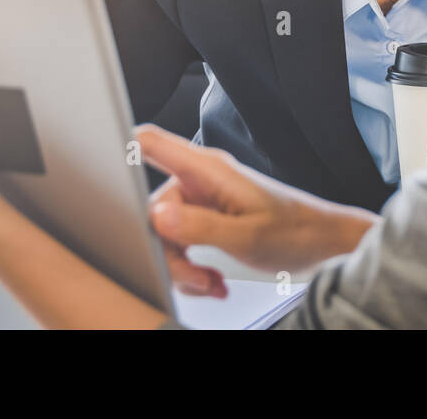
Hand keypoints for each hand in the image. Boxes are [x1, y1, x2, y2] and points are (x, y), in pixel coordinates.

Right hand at [137, 125, 376, 280]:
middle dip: (167, 249)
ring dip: (182, 266)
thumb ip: (200, 226)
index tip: (102, 181)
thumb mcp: (247, 236)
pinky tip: (214, 281)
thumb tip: (157, 217)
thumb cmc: (297, 232)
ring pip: (165, 233)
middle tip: (196, 276)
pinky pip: (181, 243)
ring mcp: (203, 200)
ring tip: (212, 283)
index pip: (151, 143)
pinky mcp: (208, 220)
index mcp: (209, 170)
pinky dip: (192, 268)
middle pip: (152, 208)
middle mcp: (201, 180)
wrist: (324, 243)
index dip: (119, 151)